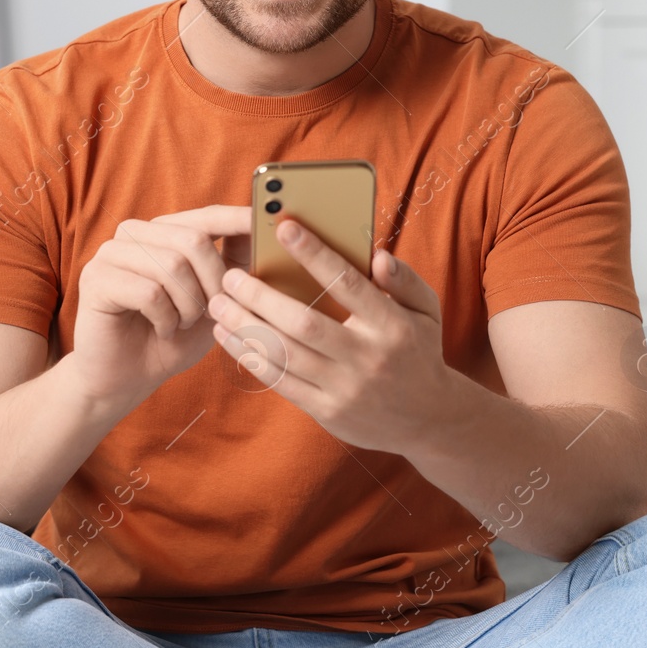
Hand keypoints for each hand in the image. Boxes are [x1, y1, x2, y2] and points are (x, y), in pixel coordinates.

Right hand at [70, 205, 250, 408]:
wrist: (127, 379)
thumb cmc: (174, 337)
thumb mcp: (213, 300)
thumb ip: (233, 264)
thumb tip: (260, 230)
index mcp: (164, 231)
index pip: (208, 215)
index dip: (238, 219)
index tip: (268, 222)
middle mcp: (135, 233)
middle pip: (193, 240)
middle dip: (213, 283)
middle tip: (209, 312)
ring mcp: (111, 253)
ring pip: (173, 265)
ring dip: (189, 305)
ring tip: (182, 323)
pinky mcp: (95, 279)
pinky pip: (149, 292)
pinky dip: (165, 318)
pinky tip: (162, 329)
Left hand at [205, 218, 450, 453]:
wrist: (428, 420)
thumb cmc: (419, 352)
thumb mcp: (427, 311)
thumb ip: (405, 280)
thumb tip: (377, 256)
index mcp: (391, 324)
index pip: (347, 283)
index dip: (314, 254)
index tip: (284, 228)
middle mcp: (367, 357)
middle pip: (303, 322)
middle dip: (261, 297)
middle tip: (230, 276)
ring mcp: (346, 388)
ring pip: (285, 354)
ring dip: (245, 328)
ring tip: (218, 305)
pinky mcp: (328, 412)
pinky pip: (282, 383)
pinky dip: (253, 359)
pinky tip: (231, 339)